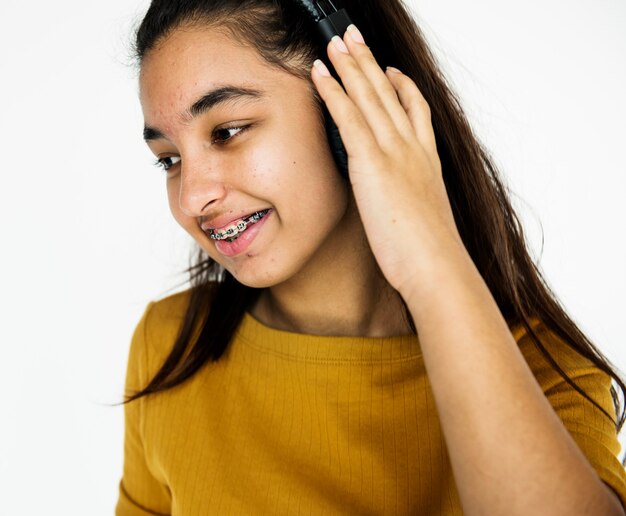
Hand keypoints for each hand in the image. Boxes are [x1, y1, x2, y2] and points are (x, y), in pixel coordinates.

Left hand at [310, 25, 463, 297]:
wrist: (435, 265)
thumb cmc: (430, 253)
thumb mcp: (423, 218)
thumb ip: (408, 200)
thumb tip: (395, 202)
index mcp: (427, 160)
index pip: (416, 111)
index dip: (402, 86)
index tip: (391, 70)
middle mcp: (413, 148)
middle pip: (390, 93)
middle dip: (370, 61)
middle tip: (355, 37)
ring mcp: (395, 151)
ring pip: (369, 96)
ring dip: (350, 65)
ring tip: (335, 42)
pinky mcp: (373, 162)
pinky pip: (349, 116)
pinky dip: (334, 90)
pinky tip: (320, 72)